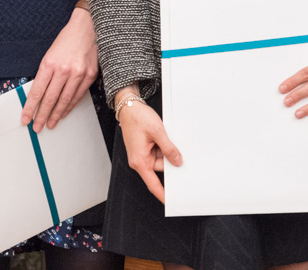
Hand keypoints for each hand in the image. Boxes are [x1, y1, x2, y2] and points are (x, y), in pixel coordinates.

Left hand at [21, 8, 98, 132]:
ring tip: (49, 124)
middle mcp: (64, 70)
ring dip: (56, 115)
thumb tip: (38, 95)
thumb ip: (44, 74)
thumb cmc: (66, 40)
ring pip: (64, 101)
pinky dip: (69, 107)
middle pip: (50, 99)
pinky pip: (77, 96)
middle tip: (36, 127)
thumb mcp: (49, 55)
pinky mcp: (90, 76)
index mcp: (49, 63)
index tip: (25, 118)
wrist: (87, 28)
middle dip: (41, 116)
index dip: (30, 108)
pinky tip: (63, 113)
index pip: (37, 92)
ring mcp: (78, 74)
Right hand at [115, 89, 182, 203]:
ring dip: (166, 151)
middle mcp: (140, 160)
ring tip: (165, 137)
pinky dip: (163, 147)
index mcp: (140, 161)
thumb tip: (177, 161)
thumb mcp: (158, 132)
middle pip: (160, 169)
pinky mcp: (145, 149)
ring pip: (161, 160)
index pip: (153, 183)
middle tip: (178, 154)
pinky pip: (158, 153)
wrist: (129, 107)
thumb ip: (168, 148)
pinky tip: (163, 138)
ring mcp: (142, 155)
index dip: (162, 194)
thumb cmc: (138, 118)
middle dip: (169, 162)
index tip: (170, 201)